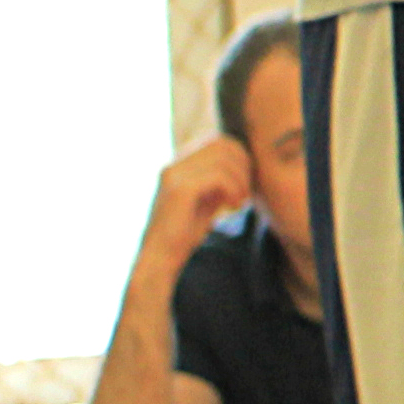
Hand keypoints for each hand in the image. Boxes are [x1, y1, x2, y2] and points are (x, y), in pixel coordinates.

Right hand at [144, 136, 255, 269]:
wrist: (158, 261)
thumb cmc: (180, 239)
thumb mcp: (204, 205)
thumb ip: (217, 185)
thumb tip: (242, 169)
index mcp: (177, 167)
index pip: (217, 142)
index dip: (238, 158)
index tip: (244, 184)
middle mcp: (174, 166)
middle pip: (221, 144)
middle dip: (242, 165)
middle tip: (245, 193)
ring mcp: (175, 175)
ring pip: (223, 159)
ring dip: (240, 180)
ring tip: (239, 202)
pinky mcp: (181, 189)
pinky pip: (219, 176)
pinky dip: (233, 189)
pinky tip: (233, 207)